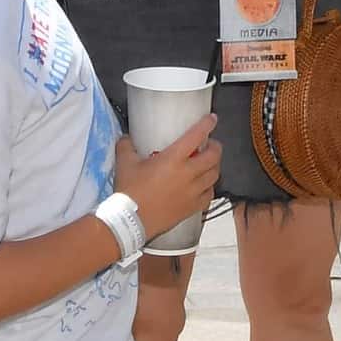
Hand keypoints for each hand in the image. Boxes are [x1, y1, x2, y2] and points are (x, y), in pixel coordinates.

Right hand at [119, 115, 221, 237]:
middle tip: (210, 144)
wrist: (132, 220)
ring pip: (215, 175)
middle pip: (213, 156)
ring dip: (215, 166)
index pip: (196, 136)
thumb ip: (127, 146)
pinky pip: (209, 195)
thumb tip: (126, 139)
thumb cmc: (130, 191)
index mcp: (173, 159)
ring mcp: (192, 192)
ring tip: (209, 163)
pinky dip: (210, 187)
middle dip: (215, 147)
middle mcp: (188, 174)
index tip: (212, 119)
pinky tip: (204, 186)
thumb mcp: (125, 163)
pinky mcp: (192, 207)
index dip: (206, 125)